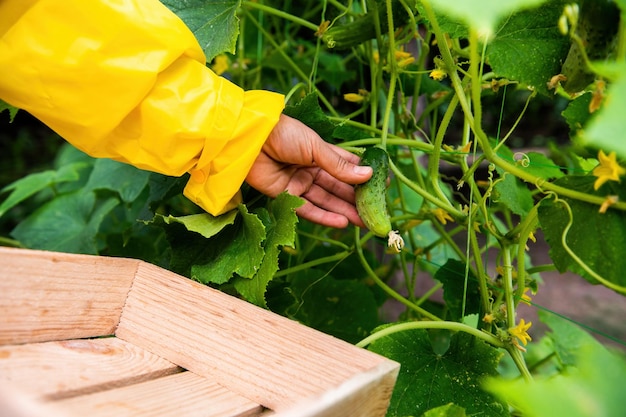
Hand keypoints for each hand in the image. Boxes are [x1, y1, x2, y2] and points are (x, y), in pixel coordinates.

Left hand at [245, 114, 372, 227]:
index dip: (363, 176)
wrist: (250, 139)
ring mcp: (299, 183)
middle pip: (338, 187)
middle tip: (376, 213)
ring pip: (326, 200)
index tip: (382, 186)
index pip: (346, 166)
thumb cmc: (284, 134)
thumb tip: (368, 175)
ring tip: (364, 223)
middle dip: (356, 200)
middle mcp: (311, 168)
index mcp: (319, 152)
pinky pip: (308, 209)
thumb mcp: (315, 147)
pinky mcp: (285, 196)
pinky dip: (325, 217)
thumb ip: (339, 166)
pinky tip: (342, 223)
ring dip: (345, 211)